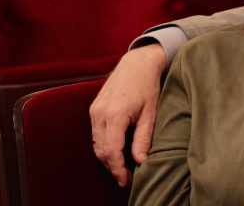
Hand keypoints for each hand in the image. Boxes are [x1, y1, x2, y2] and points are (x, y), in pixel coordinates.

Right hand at [89, 43, 165, 186]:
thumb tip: (140, 162)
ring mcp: (94, 110)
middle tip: (125, 179)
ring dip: (107, 158)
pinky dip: (103, 146)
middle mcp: (100, 113)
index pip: (112, 152)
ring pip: (96, 144)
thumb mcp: (150, 114)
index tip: (127, 180)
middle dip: (112, 168)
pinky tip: (116, 151)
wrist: (137, 63)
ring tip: (121, 168)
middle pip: (101, 151)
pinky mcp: (94, 108)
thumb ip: (143, 139)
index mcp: (114, 115)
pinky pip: (95, 133)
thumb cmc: (147, 86)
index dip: (118, 170)